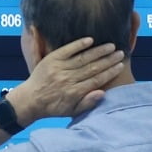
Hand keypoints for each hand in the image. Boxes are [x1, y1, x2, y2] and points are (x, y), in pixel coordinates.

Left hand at [7, 37, 125, 123]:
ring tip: (111, 46)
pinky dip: (79, 44)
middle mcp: (67, 79)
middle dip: (108, 60)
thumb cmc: (53, 107)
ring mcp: (59, 68)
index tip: (120, 66)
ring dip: (98, 51)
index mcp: (74, 92)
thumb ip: (87, 103)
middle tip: (120, 53)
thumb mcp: (71, 111)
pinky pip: (67, 50)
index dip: (110, 72)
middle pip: (93, 67)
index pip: (96, 80)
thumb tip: (103, 92)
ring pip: (83, 58)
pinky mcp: (51, 59)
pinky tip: (90, 40)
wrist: (30, 100)